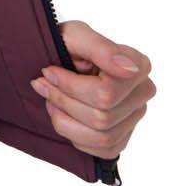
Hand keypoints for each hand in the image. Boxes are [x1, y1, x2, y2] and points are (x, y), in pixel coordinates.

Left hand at [29, 18, 154, 162]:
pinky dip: (75, 136)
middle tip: (43, 85)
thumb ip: (101, 48)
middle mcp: (142, 93)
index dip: (70, 87)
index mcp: (138, 66)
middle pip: (102, 117)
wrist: (62, 56)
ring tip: (51, 100)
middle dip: (64, 102)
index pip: (106, 94)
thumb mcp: (76, 35)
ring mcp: (135, 116)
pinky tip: (65, 115)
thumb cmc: (70, 43)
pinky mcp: (124, 136)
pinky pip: (103, 150)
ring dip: (66, 121)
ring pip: (102, 137)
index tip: (49, 71)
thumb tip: (129, 68)